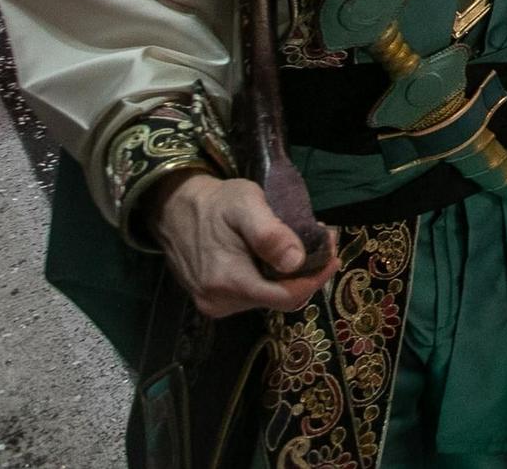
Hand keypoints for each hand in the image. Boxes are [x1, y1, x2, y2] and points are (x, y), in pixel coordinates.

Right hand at [147, 172, 338, 318]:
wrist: (174, 208)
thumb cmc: (215, 202)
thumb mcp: (246, 204)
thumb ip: (270, 234)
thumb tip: (296, 262)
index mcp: (228, 281)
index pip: (287, 297)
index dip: (315, 279)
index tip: (332, 254)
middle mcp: (219, 302)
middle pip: (279, 298)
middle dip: (305, 274)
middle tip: (320, 242)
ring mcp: (213, 304)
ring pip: (267, 298)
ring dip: (288, 276)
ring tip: (298, 244)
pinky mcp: (211, 300)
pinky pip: (252, 295)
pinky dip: (269, 278)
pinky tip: (274, 257)